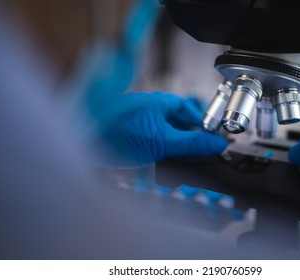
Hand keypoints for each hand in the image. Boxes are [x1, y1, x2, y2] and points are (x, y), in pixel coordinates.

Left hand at [98, 92, 226, 166]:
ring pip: (166, 134)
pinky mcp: (132, 135)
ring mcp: (141, 122)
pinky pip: (153, 141)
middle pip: (179, 123)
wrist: (83, 141)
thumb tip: (216, 143)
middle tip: (199, 154)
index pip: (191, 111)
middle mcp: (152, 109)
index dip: (203, 125)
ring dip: (175, 147)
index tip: (213, 140)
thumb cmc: (117, 134)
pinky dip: (160, 152)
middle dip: (190, 139)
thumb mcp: (163, 141)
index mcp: (162, 103)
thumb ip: (191, 143)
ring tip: (180, 161)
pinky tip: (160, 162)